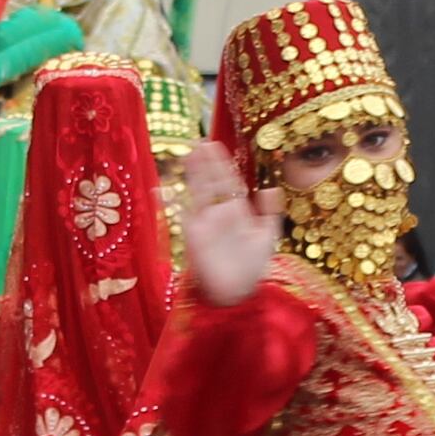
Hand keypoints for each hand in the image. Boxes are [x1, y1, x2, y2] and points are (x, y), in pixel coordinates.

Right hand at [179, 136, 278, 305]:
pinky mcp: (192, 236)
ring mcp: (204, 223)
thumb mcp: (268, 238)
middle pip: (210, 181)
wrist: (236, 294)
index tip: (214, 145)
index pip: (227, 181)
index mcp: (236, 211)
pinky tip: (163, 189)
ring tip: (188, 154)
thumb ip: (271, 213)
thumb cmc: (252, 268)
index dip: (221, 163)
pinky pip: (180, 216)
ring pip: (197, 192)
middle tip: (199, 142)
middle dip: (205, 163)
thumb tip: (271, 188)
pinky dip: (171, 203)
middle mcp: (218, 213)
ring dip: (192, 174)